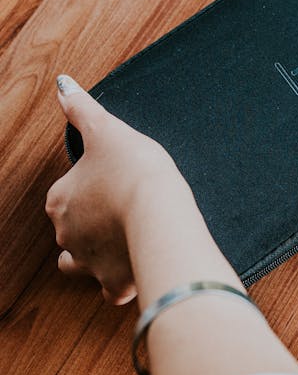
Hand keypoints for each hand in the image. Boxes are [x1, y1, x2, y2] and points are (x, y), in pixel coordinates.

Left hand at [46, 76, 191, 303]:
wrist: (161, 215)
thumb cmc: (135, 170)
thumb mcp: (108, 130)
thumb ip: (81, 108)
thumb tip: (63, 85)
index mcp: (59, 200)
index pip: (63, 195)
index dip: (87, 188)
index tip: (110, 182)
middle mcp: (65, 234)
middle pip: (69, 230)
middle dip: (89, 224)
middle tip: (121, 209)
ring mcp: (88, 263)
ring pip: (79, 263)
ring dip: (93, 255)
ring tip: (120, 241)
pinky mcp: (112, 285)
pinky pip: (111, 289)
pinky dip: (120, 282)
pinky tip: (137, 268)